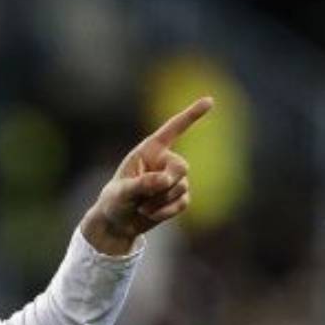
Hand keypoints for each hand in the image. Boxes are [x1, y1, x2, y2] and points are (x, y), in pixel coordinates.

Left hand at [81, 96, 212, 255]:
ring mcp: (174, 179)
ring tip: (141, 206)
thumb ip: (141, 184)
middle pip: (181, 167)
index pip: (173, 129)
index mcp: (149, 150)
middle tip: (145, 195)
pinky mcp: (179, 197)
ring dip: (159, 201)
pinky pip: (182, 203)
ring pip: (180, 188)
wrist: (117, 223)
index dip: (192, 115)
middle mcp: (164, 161)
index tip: (210, 101)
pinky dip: (165, 212)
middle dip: (167, 183)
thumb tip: (165, 180)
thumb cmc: (114, 201)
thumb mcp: (120, 192)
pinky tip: (149, 214)